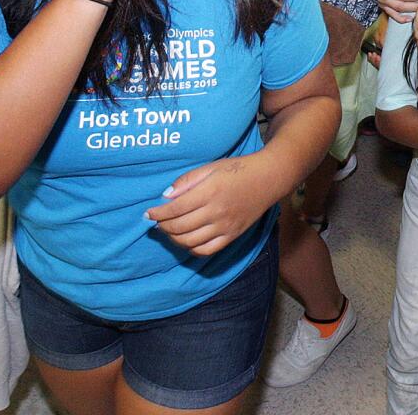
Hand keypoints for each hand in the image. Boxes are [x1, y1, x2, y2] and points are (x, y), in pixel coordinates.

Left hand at [146, 153, 277, 256]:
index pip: (175, 208)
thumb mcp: (211, 167)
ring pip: (190, 241)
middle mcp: (217, 212)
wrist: (269, 178)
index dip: (158, 213)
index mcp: (210, 191)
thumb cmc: (238, 169)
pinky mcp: (232, 236)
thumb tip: (166, 196)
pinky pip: (206, 250)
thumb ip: (187, 181)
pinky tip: (185, 240)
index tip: (148, 213)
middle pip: (180, 227)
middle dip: (163, 226)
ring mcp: (225, 226)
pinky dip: (191, 248)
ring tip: (168, 230)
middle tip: (157, 221)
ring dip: (173, 238)